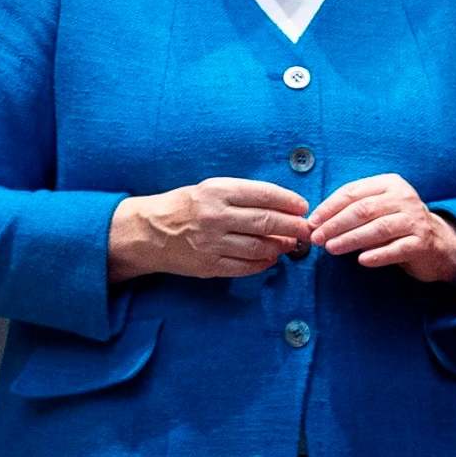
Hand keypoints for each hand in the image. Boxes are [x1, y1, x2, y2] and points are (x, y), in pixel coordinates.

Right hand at [109, 178, 310, 281]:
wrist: (149, 232)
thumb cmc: (186, 206)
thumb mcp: (211, 188)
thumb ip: (244, 195)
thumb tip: (283, 205)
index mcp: (218, 191)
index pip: (264, 194)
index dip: (289, 201)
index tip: (303, 207)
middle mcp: (216, 216)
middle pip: (267, 222)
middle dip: (293, 226)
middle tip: (306, 229)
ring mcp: (212, 243)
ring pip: (259, 247)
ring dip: (280, 246)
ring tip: (289, 243)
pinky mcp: (209, 266)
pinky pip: (245, 267)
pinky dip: (263, 263)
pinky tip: (270, 258)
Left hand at [307, 174, 455, 283]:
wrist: (437, 242)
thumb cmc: (397, 224)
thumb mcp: (379, 208)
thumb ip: (354, 209)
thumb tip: (318, 222)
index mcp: (390, 184)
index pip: (353, 192)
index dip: (330, 207)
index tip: (312, 221)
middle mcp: (404, 198)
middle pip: (364, 209)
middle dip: (336, 224)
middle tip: (317, 238)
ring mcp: (415, 220)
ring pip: (379, 228)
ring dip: (351, 239)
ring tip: (332, 249)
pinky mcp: (422, 242)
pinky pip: (397, 249)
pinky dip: (378, 255)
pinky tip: (362, 261)